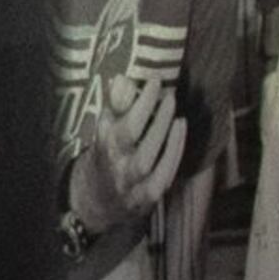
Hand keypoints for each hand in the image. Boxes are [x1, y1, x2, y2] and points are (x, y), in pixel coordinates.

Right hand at [66, 73, 184, 236]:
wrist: (98, 201)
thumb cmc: (107, 156)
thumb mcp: (105, 129)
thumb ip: (116, 105)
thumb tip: (123, 78)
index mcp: (103, 142)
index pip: (118, 118)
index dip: (138, 100)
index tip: (154, 81)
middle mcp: (114, 162)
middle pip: (130, 135)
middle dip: (150, 112)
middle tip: (168, 94)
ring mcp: (131, 181)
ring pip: (147, 157)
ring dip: (163, 132)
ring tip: (176, 111)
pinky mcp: (148, 195)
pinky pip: (164, 173)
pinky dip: (174, 151)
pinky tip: (180, 129)